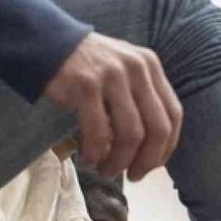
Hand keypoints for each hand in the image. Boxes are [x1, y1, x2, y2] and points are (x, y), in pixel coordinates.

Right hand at [42, 32, 182, 180]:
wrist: (47, 43)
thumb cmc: (87, 67)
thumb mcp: (123, 71)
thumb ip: (140, 100)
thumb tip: (151, 152)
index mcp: (150, 66)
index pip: (174, 114)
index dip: (166, 147)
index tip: (152, 165)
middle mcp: (137, 68)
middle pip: (158, 129)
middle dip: (147, 161)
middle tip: (133, 176)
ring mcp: (112, 75)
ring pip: (131, 134)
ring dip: (119, 162)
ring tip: (106, 170)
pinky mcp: (86, 85)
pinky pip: (99, 132)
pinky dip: (95, 153)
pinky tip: (88, 158)